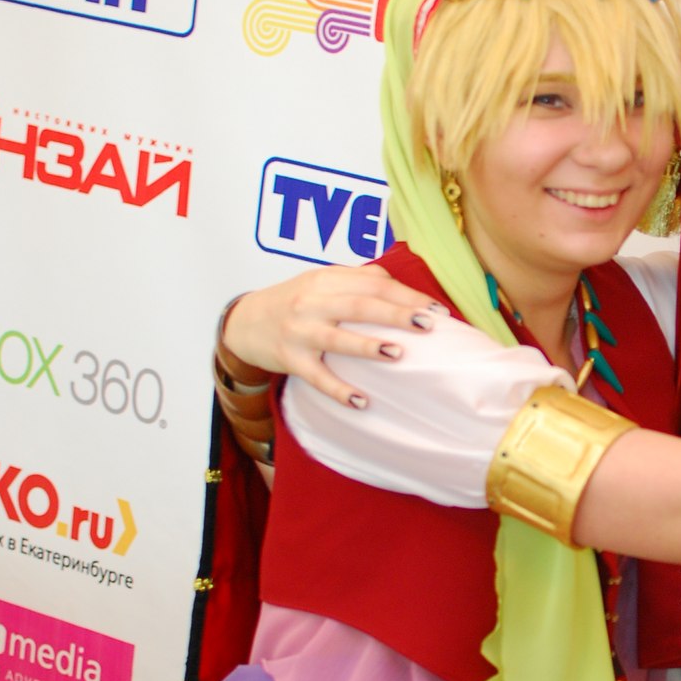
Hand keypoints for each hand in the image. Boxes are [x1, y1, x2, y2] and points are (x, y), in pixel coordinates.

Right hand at [222, 266, 441, 407]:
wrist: (244, 322)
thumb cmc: (293, 301)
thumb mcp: (320, 281)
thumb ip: (356, 280)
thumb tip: (399, 286)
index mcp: (325, 279)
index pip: (372, 283)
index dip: (406, 295)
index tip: (436, 309)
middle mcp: (312, 302)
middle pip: (359, 305)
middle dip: (395, 314)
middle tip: (428, 324)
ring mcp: (299, 332)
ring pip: (337, 338)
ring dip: (367, 346)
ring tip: (397, 353)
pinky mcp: (291, 360)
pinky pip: (317, 377)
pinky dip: (338, 390)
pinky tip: (361, 401)